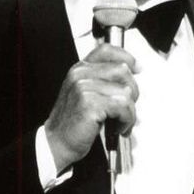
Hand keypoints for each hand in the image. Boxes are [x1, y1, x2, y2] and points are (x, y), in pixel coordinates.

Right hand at [44, 43, 140, 172]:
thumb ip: (103, 82)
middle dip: (133, 92)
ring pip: (126, 92)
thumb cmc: (73, 122)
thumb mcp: (85, 95)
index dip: (126, 57)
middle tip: (126, 110)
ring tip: (121, 123)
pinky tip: (118, 128)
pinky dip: (126, 121)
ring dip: (130, 113)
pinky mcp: (90, 104)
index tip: (137, 68)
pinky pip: (123, 107)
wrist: (56, 143)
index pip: (107, 51)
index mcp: (80, 70)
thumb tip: (132, 76)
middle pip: (123, 71)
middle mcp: (81, 75)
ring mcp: (84, 88)